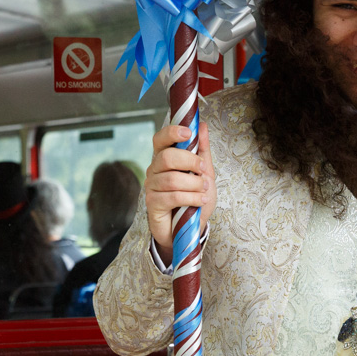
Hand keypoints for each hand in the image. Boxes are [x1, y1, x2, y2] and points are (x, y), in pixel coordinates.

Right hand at [144, 124, 215, 264]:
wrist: (190, 229)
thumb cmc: (195, 200)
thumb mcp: (204, 173)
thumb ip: (202, 151)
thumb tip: (201, 126)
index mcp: (164, 159)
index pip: (160, 139)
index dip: (172, 133)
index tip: (188, 133)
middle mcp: (154, 171)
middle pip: (166, 157)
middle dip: (190, 161)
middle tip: (203, 170)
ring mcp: (151, 188)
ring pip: (171, 179)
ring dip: (194, 184)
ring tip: (203, 190)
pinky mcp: (153, 204)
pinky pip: (172, 196)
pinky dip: (191, 198)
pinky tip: (199, 201)